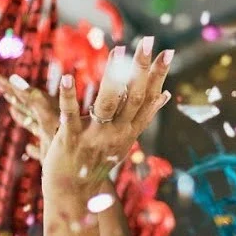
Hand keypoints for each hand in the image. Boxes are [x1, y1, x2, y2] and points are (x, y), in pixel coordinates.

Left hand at [0, 37, 173, 188]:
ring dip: (113, 77)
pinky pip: (70, 114)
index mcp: (130, 131)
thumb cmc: (97, 162)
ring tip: (118, 50)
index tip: (168, 52)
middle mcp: (117, 134)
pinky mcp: (70, 140)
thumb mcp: (124, 140)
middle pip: (134, 97)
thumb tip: (165, 96)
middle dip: (142, 68)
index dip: (158, 75)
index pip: (149, 99)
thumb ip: (142, 117)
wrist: (74, 193)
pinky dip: (69, 95)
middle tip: (149, 42)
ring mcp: (95, 137)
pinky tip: (67, 76)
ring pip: (107, 103)